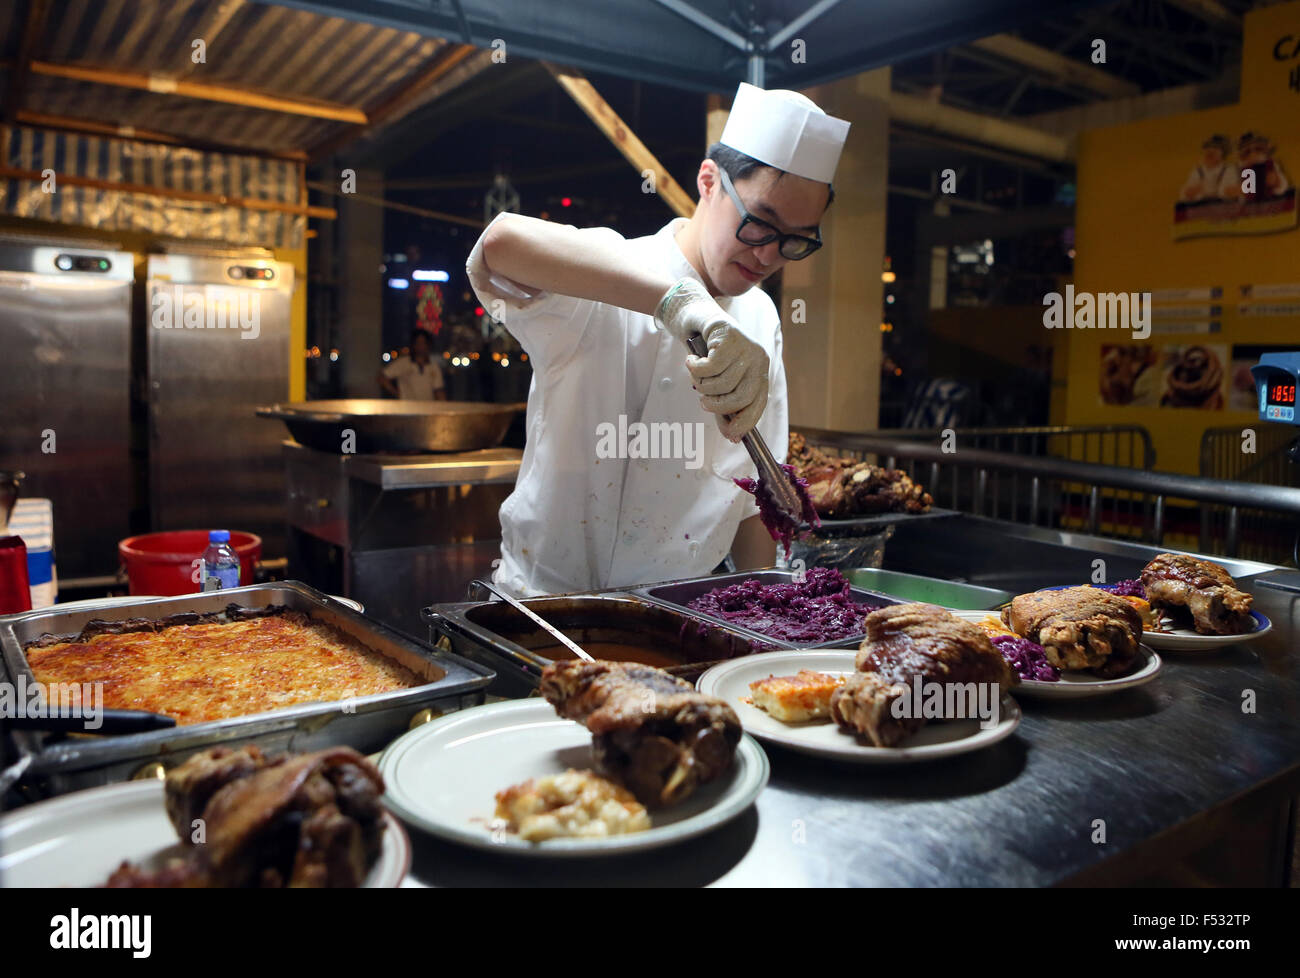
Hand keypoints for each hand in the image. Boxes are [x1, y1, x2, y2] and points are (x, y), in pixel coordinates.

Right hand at [654, 278, 768, 440]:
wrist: (698, 318)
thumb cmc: (709, 355)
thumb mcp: (718, 383)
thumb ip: (724, 407)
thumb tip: (731, 435)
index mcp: (759, 373)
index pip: (758, 404)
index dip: (744, 422)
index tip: (730, 435)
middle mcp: (758, 360)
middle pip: (742, 397)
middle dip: (718, 406)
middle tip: (703, 402)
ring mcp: (746, 347)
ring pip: (722, 382)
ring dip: (702, 385)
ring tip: (696, 376)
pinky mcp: (730, 336)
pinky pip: (710, 366)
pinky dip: (695, 368)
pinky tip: (691, 360)